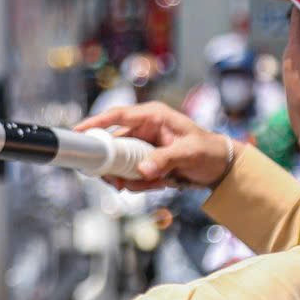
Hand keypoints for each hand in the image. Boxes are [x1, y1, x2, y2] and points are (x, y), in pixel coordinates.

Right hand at [77, 102, 234, 190]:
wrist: (221, 167)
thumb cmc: (209, 151)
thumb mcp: (189, 153)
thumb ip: (165, 160)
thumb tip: (142, 171)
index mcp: (152, 116)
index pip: (117, 116)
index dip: (95, 123)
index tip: (78, 133)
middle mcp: (144, 129)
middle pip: (114, 145)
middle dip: (115, 167)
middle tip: (118, 183)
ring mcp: (143, 146)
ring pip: (121, 164)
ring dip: (133, 179)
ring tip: (157, 183)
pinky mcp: (145, 161)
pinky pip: (132, 174)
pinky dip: (142, 184)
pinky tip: (161, 184)